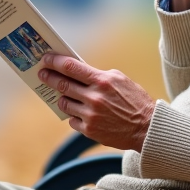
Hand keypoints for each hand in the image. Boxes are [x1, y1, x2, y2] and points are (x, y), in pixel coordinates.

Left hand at [38, 54, 155, 150]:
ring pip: (64, 103)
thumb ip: (98, 75)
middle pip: (62, 85)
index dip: (55, 62)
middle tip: (42, 74)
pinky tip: (81, 113)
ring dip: (62, 98)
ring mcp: (90, 115)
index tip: (46, 59)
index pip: (71, 67)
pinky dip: (74, 115)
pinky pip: (72, 120)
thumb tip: (77, 70)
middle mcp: (94, 98)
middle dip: (49, 78)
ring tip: (64, 95)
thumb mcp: (120, 79)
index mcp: (102, 81)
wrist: (147, 128)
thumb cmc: (135, 101)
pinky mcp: (89, 130)